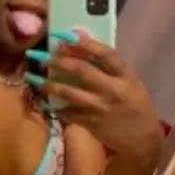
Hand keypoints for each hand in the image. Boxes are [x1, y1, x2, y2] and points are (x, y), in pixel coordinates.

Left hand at [26, 34, 163, 166]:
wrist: (142, 138)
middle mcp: (113, 90)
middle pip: (82, 71)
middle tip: (41, 56)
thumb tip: (80, 42)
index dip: (85, 43)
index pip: (106, 54)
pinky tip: (44, 99)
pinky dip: (54, 106)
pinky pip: (67, 112)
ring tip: (33, 77)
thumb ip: (108, 66)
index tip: (65, 36)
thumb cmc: (134, 103)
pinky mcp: (90, 123)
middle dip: (58, 61)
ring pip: (69, 93)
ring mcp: (100, 108)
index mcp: (125, 76)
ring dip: (48, 84)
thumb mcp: (129, 81)